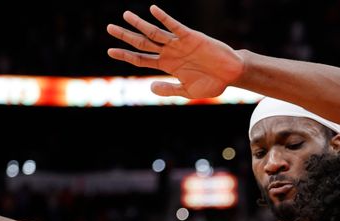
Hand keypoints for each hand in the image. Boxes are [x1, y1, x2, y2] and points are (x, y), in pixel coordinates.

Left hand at [107, 5, 243, 98]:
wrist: (231, 75)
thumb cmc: (212, 83)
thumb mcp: (187, 91)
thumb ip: (169, 89)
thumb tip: (149, 87)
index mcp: (167, 66)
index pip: (142, 59)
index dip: (126, 55)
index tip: (110, 51)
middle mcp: (170, 52)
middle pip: (143, 43)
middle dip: (126, 36)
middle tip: (109, 28)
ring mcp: (179, 44)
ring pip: (155, 33)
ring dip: (140, 25)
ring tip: (125, 16)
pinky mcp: (191, 37)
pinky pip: (175, 26)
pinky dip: (164, 18)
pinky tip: (153, 10)